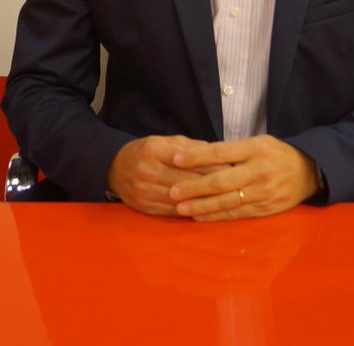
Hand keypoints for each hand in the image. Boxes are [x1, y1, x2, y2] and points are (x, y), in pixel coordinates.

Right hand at [107, 135, 224, 215]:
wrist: (115, 168)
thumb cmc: (147, 152)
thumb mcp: (167, 141)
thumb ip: (192, 148)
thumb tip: (221, 154)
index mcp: (154, 150)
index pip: (190, 159)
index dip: (214, 165)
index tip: (234, 167)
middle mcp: (147, 171)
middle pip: (188, 181)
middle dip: (214, 185)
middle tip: (238, 186)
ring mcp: (145, 192)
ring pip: (182, 200)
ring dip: (206, 202)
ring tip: (228, 200)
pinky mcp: (145, 208)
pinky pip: (174, 212)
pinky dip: (192, 212)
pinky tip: (209, 211)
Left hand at [167, 135, 319, 221]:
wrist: (308, 172)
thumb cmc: (275, 154)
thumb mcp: (257, 142)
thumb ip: (231, 149)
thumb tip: (196, 154)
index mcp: (256, 149)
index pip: (220, 152)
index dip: (197, 156)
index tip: (176, 158)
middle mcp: (260, 171)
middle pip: (221, 181)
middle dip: (194, 187)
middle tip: (172, 191)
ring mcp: (263, 192)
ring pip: (227, 201)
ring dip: (201, 205)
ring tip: (180, 207)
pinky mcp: (265, 209)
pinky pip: (236, 213)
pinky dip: (216, 215)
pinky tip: (199, 216)